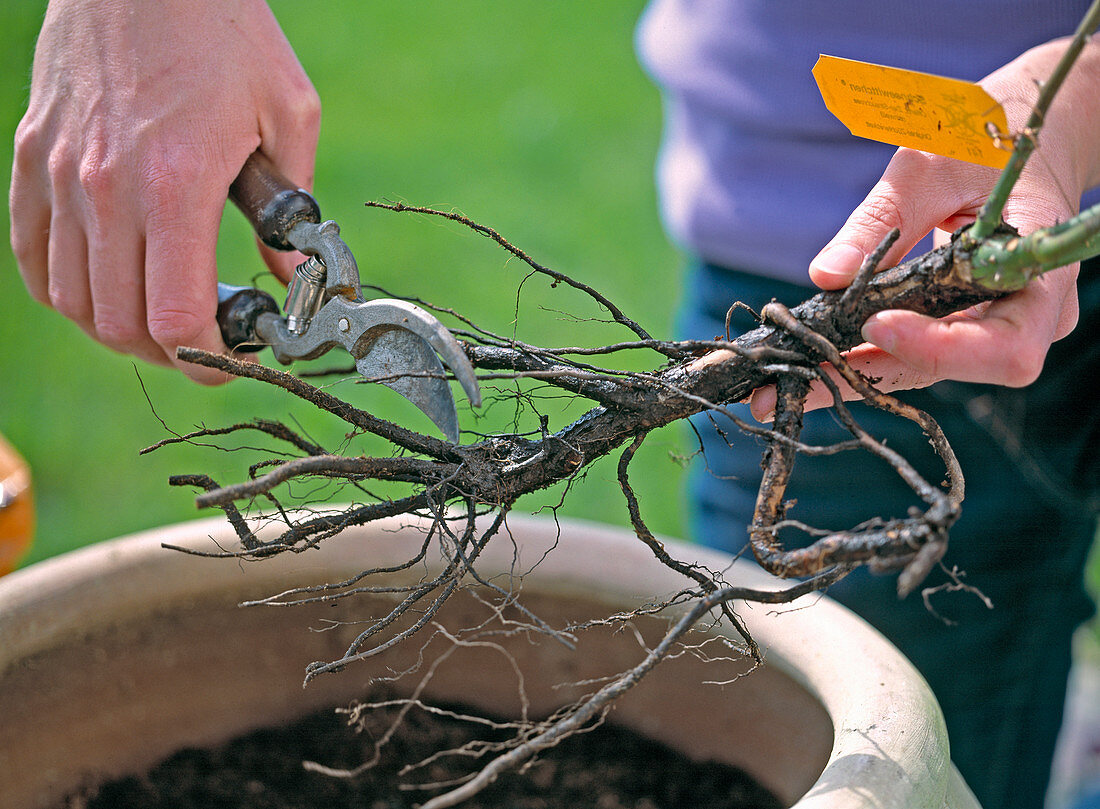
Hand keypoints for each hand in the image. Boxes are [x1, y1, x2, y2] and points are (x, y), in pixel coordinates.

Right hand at [9, 0, 319, 382]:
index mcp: (177, 184)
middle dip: (169, 353)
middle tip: (204, 343)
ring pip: (71, 298)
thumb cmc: (224, 30)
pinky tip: (104, 288)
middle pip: (119, 323)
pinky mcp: (31, 156)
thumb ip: (293, 206)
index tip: (232, 360)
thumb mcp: (288, 113)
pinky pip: (32, 253)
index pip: (177, 316)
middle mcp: (106, 189)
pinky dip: (65, 289)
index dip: (206, 359)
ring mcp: (59, 174)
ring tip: (159, 319)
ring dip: (118, 328)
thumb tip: (295, 273)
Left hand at [750, 36, 1099, 419]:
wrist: (1020, 137)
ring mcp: (997, 325)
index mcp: (1039, 272)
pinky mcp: (962, 325)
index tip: (875, 324)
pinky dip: (862, 355)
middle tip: (796, 382)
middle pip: (960, 370)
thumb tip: (825, 274)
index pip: (1006, 347)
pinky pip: (914, 352)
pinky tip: (810, 359)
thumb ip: (881, 219)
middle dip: (873, 374)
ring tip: (787, 378)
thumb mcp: (930, 167)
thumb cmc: (985, 140)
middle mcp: (1028, 314)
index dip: (942, 349)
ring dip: (856, 373)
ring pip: (928, 368)